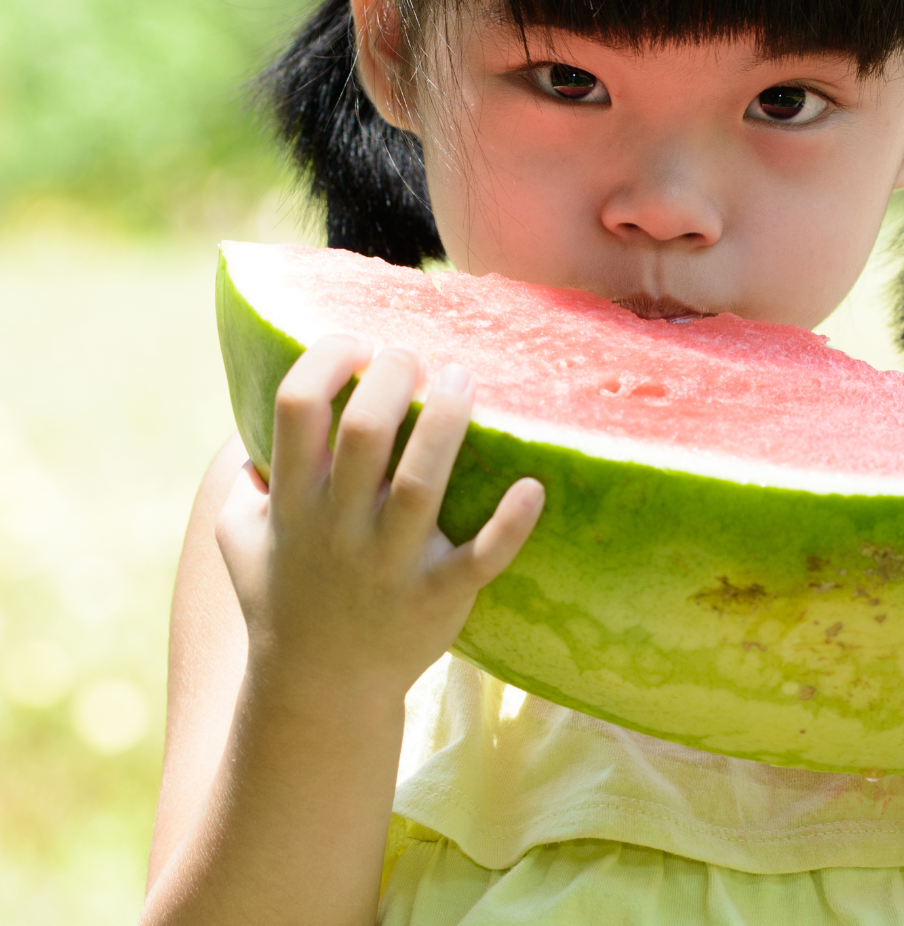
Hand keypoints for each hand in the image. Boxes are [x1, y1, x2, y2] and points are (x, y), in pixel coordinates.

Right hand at [215, 334, 544, 700]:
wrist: (318, 691)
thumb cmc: (284, 599)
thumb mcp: (239, 540)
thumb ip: (239, 481)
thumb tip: (252, 421)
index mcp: (293, 504)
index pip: (297, 409)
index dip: (325, 360)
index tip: (354, 342)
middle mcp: (340, 528)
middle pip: (366, 432)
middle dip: (392, 376)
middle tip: (414, 356)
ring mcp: (390, 564)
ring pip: (422, 481)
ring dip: (447, 421)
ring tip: (464, 377)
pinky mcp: (440, 597)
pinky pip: (481, 558)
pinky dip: (510, 523)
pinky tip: (533, 486)